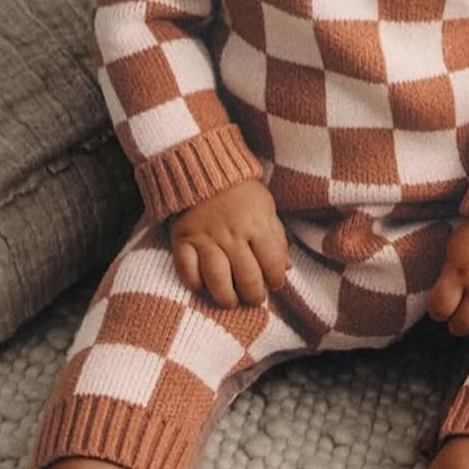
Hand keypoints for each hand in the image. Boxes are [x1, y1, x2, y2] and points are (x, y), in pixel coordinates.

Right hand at [170, 180, 289, 308]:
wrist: (203, 168)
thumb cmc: (240, 191)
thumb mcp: (266, 207)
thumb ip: (276, 237)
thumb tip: (286, 267)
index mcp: (256, 223)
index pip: (272, 262)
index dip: (276, 279)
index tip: (275, 284)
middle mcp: (231, 232)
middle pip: (246, 276)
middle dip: (253, 295)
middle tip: (254, 299)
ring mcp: (205, 236)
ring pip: (217, 278)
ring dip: (226, 297)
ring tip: (231, 301)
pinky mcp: (182, 238)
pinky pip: (186, 269)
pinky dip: (195, 283)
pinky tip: (204, 287)